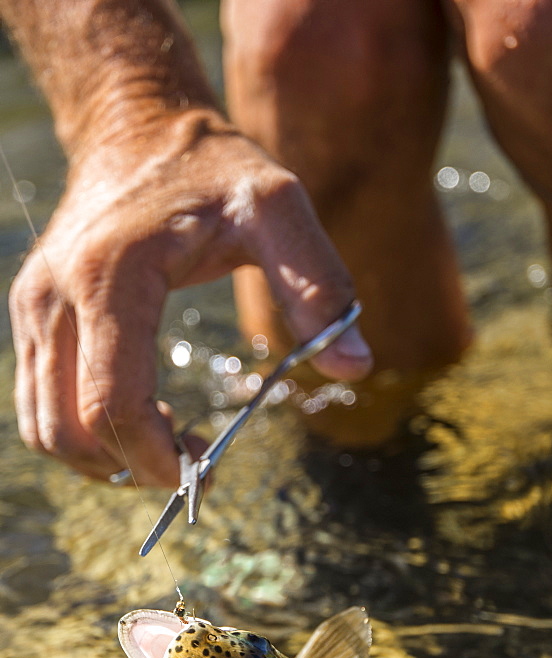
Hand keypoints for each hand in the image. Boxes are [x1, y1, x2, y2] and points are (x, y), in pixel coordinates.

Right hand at [9, 109, 372, 485]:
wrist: (139, 128)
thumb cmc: (213, 170)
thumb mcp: (279, 210)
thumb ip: (317, 286)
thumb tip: (355, 366)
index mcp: (111, 275)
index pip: (111, 401)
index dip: (153, 456)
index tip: (199, 472)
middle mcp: (54, 295)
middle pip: (69, 430)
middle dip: (131, 466)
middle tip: (191, 461)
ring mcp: (33, 308)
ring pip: (44, 428)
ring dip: (102, 459)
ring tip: (164, 443)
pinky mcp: (30, 316)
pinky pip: (37, 405)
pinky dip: (81, 434)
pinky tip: (136, 418)